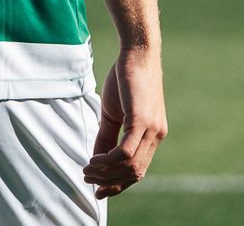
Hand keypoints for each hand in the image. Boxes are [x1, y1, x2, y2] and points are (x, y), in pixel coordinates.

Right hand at [83, 44, 166, 198]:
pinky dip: (109, 161)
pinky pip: (126, 153)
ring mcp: (151, 129)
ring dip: (105, 172)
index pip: (137, 171)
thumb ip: (107, 136)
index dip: (118, 184)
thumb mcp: (114, 113)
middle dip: (108, 181)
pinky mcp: (141, 120)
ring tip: (87, 168)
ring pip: (129, 166)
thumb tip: (96, 158)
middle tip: (87, 179)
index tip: (98, 191)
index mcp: (152, 135)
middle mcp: (156, 136)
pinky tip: (94, 159)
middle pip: (133, 173)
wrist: (137, 53)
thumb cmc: (125, 79)